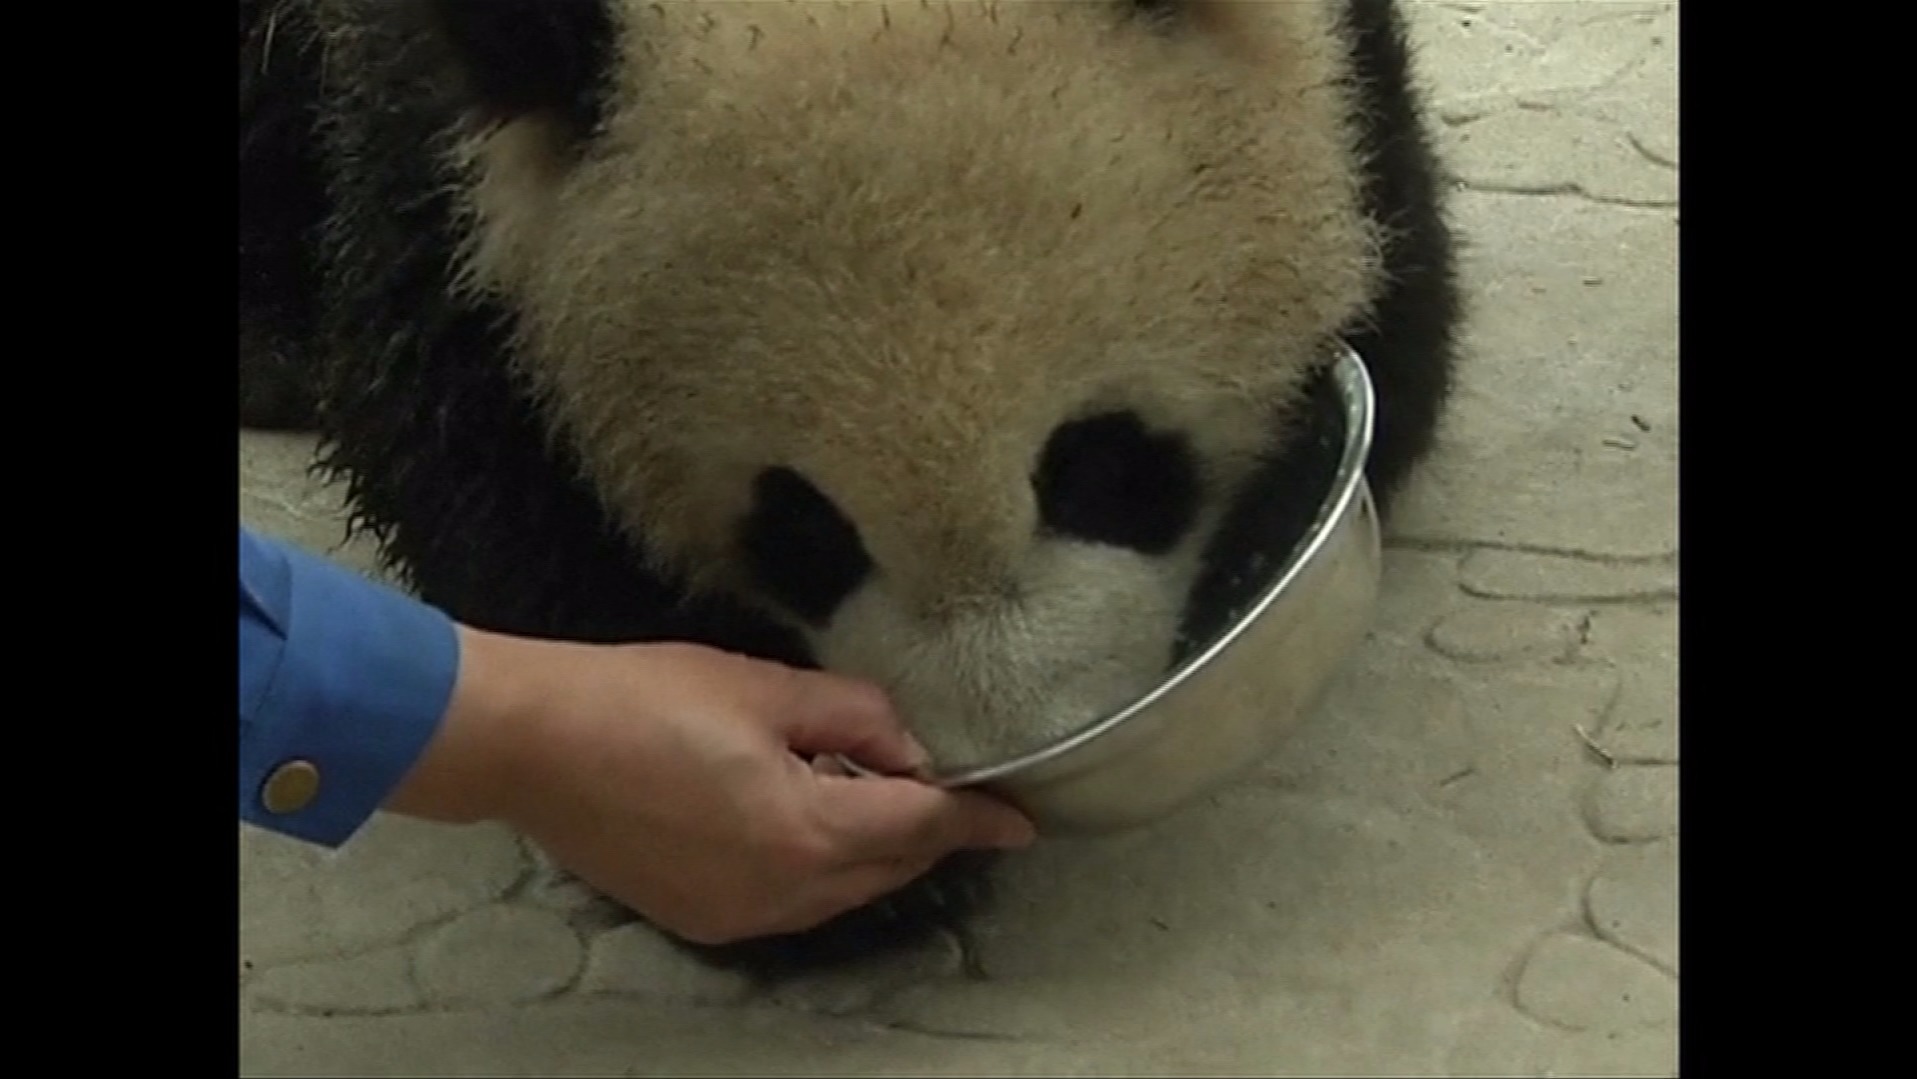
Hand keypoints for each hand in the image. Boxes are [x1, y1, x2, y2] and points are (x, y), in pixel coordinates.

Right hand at [387, 630, 1036, 944]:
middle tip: (939, 783)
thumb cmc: (646, 699)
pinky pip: (792, 902)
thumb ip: (853, 715)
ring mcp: (739, 916)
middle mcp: (783, 893)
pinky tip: (803, 818)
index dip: (976, 819)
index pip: (920, 827)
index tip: (1021, 820)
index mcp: (807, 832)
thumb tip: (903, 743)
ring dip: (871, 850)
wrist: (534, 744)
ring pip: (841, 893)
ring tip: (869, 792)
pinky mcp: (701, 919)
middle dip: (923, 831)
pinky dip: (819, 867)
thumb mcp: (764, 687)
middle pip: (887, 868)